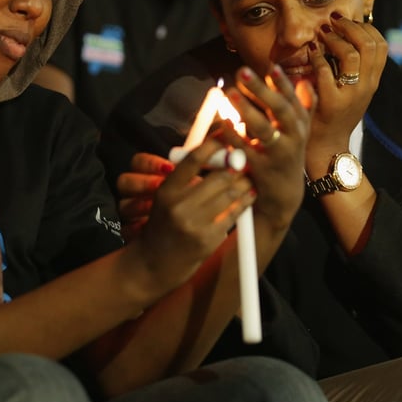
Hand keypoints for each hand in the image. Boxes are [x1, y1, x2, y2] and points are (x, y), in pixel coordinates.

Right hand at [121, 140, 255, 285]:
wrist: (151, 265)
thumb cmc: (163, 225)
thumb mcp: (166, 198)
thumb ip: (186, 178)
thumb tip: (218, 152)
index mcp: (167, 190)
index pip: (194, 159)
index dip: (215, 143)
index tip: (227, 137)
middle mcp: (179, 206)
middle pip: (220, 176)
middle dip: (237, 166)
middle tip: (245, 159)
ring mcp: (195, 224)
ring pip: (231, 193)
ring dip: (245, 182)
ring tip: (249, 177)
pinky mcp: (208, 240)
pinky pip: (234, 213)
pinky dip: (245, 202)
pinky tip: (250, 195)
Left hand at [224, 65, 314, 229]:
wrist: (284, 192)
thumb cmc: (287, 154)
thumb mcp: (299, 131)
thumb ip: (302, 107)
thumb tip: (304, 82)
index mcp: (300, 124)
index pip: (292, 99)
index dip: (282, 83)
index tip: (270, 67)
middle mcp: (294, 137)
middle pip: (280, 110)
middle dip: (262, 90)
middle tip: (242, 71)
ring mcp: (279, 153)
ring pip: (264, 130)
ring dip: (247, 110)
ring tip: (230, 92)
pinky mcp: (262, 168)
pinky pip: (247, 149)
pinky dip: (235, 135)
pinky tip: (223, 121)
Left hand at [305, 11, 387, 161]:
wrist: (327, 145)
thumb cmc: (336, 112)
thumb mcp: (355, 89)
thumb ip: (357, 66)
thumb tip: (350, 32)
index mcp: (373, 81)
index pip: (381, 44)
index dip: (364, 27)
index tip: (347, 21)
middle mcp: (366, 86)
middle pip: (369, 45)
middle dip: (349, 27)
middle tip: (333, 21)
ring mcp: (350, 95)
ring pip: (350, 55)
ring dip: (333, 39)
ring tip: (322, 35)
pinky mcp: (331, 103)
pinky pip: (324, 70)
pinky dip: (316, 57)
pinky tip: (310, 53)